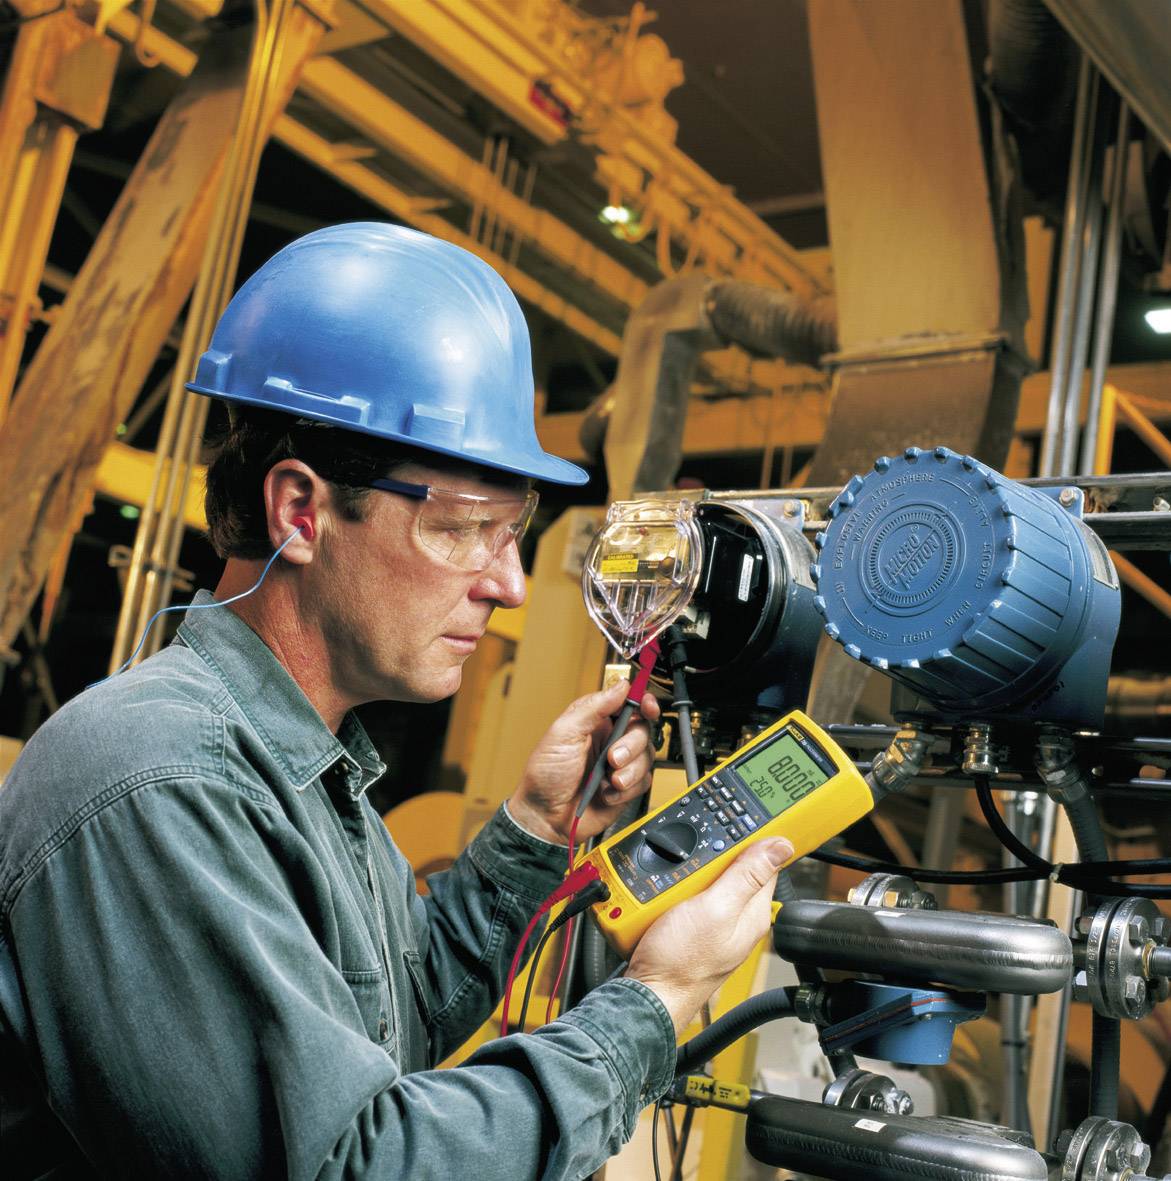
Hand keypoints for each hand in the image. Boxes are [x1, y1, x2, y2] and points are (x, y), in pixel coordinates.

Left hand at [507, 680, 660, 844]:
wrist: (545, 817)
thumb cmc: (546, 774)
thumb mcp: (563, 733)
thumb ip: (593, 707)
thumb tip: (620, 686)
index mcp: (596, 721)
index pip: (627, 703)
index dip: (642, 701)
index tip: (647, 705)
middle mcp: (611, 740)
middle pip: (643, 730)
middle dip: (631, 745)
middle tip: (612, 757)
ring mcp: (620, 764)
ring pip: (647, 757)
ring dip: (628, 770)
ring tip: (608, 779)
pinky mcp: (626, 788)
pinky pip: (643, 782)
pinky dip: (626, 789)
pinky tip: (605, 793)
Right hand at [625, 837, 792, 1035]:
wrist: (647, 996)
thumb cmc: (681, 964)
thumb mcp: (716, 909)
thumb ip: (747, 877)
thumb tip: (782, 846)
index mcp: (754, 913)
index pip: (766, 862)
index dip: (753, 841)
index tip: (735, 826)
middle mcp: (737, 917)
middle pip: (733, 868)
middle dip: (714, 857)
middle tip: (696, 864)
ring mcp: (713, 922)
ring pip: (707, 879)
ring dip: (692, 872)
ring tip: (678, 882)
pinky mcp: (690, 925)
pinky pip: (686, 895)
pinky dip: (677, 888)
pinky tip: (667, 892)